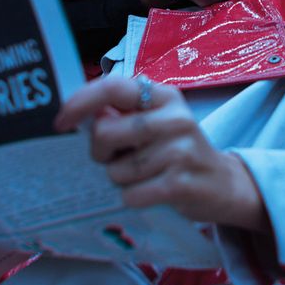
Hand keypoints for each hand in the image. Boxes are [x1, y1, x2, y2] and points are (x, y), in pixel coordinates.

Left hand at [54, 76, 266, 230]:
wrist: (224, 185)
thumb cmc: (178, 151)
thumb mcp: (157, 122)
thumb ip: (122, 114)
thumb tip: (81, 117)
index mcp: (164, 96)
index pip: (114, 87)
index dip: (81, 101)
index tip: (61, 121)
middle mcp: (175, 118)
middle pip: (106, 133)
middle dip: (99, 152)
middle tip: (114, 158)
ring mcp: (180, 152)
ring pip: (117, 170)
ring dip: (120, 179)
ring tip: (143, 176)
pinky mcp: (181, 184)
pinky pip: (131, 194)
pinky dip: (132, 197)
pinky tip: (151, 192)